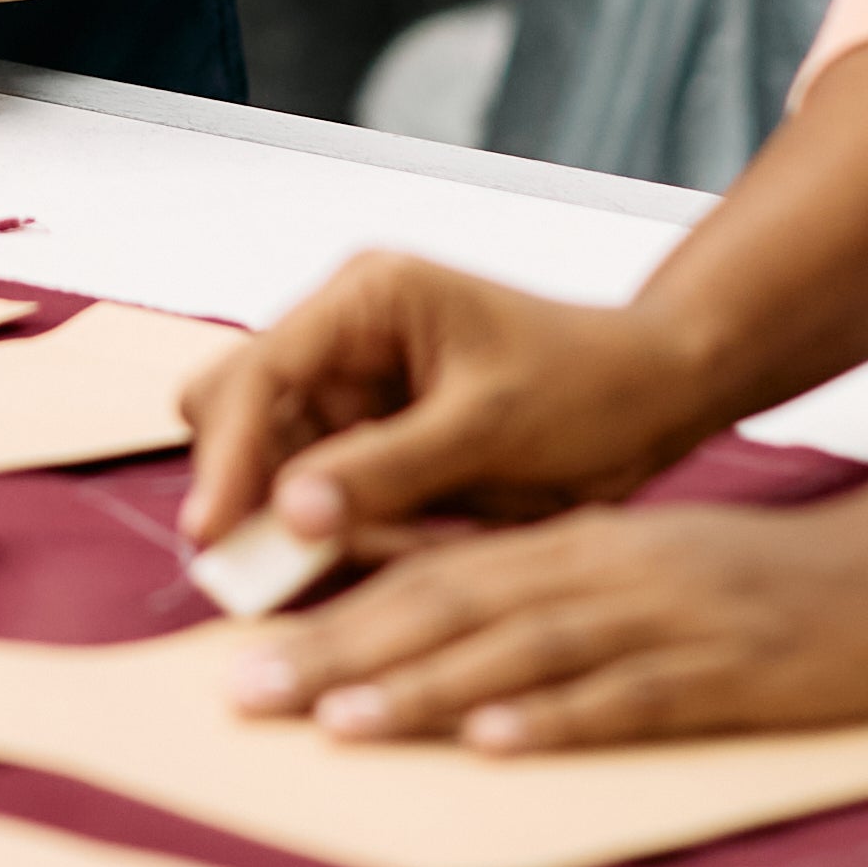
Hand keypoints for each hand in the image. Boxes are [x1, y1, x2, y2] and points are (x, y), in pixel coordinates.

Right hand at [175, 251, 708, 555]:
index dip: (229, 454)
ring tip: (384, 552)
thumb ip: (386, 468)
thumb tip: (288, 513)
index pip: (262, 372)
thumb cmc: (590, 385)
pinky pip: (322, 496)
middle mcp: (343, 334)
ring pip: (273, 463)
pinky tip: (405, 546)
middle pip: (240, 411)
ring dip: (305, 520)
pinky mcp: (372, 438)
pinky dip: (345, 534)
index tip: (212, 532)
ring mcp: (353, 387)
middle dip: (249, 488)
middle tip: (266, 568)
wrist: (655, 399)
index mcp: (367, 298)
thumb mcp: (489, 428)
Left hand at [221, 480, 867, 749]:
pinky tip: (494, 741)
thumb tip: (445, 631)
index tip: (242, 648)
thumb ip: (552, 586)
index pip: (432, 573)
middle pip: (448, 606)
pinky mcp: (725, 667)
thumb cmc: (775, 579)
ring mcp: (664, 617)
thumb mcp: (649, 562)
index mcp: (580, 544)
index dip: (333, 610)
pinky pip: (627, 695)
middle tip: (243, 689)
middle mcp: (604, 569)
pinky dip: (555, 717)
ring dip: (420, 685)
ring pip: (518, 649)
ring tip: (337, 720)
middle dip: (338, 650)